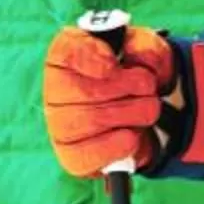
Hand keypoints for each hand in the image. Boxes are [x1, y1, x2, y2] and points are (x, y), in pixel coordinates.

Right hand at [42, 23, 183, 176]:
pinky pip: (91, 153)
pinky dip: (120, 144)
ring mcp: (60, 124)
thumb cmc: (136, 75)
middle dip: (134, 88)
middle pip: (90, 90)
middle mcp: (55, 89)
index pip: (68, 52)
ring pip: (94, 120)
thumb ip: (145, 48)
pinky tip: (130, 134)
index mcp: (66, 55)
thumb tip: (137, 60)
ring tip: (146, 109)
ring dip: (135, 114)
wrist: (142, 115)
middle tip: (148, 88)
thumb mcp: (146, 51)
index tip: (116, 64)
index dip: (95, 57)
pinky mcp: (71, 155)